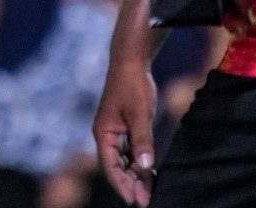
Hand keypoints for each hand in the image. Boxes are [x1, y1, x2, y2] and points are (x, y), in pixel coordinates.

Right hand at [94, 56, 157, 205]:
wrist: (131, 62)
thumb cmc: (132, 85)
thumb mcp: (139, 113)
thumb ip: (142, 139)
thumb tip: (146, 165)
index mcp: (104, 133)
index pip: (110, 166)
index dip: (122, 184)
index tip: (135, 199)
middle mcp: (106, 135)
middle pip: (117, 166)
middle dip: (131, 183)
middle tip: (147, 199)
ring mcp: (115, 132)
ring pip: (124, 160)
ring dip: (136, 174)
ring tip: (152, 189)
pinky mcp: (124, 127)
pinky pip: (130, 151)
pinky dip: (139, 162)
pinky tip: (151, 171)